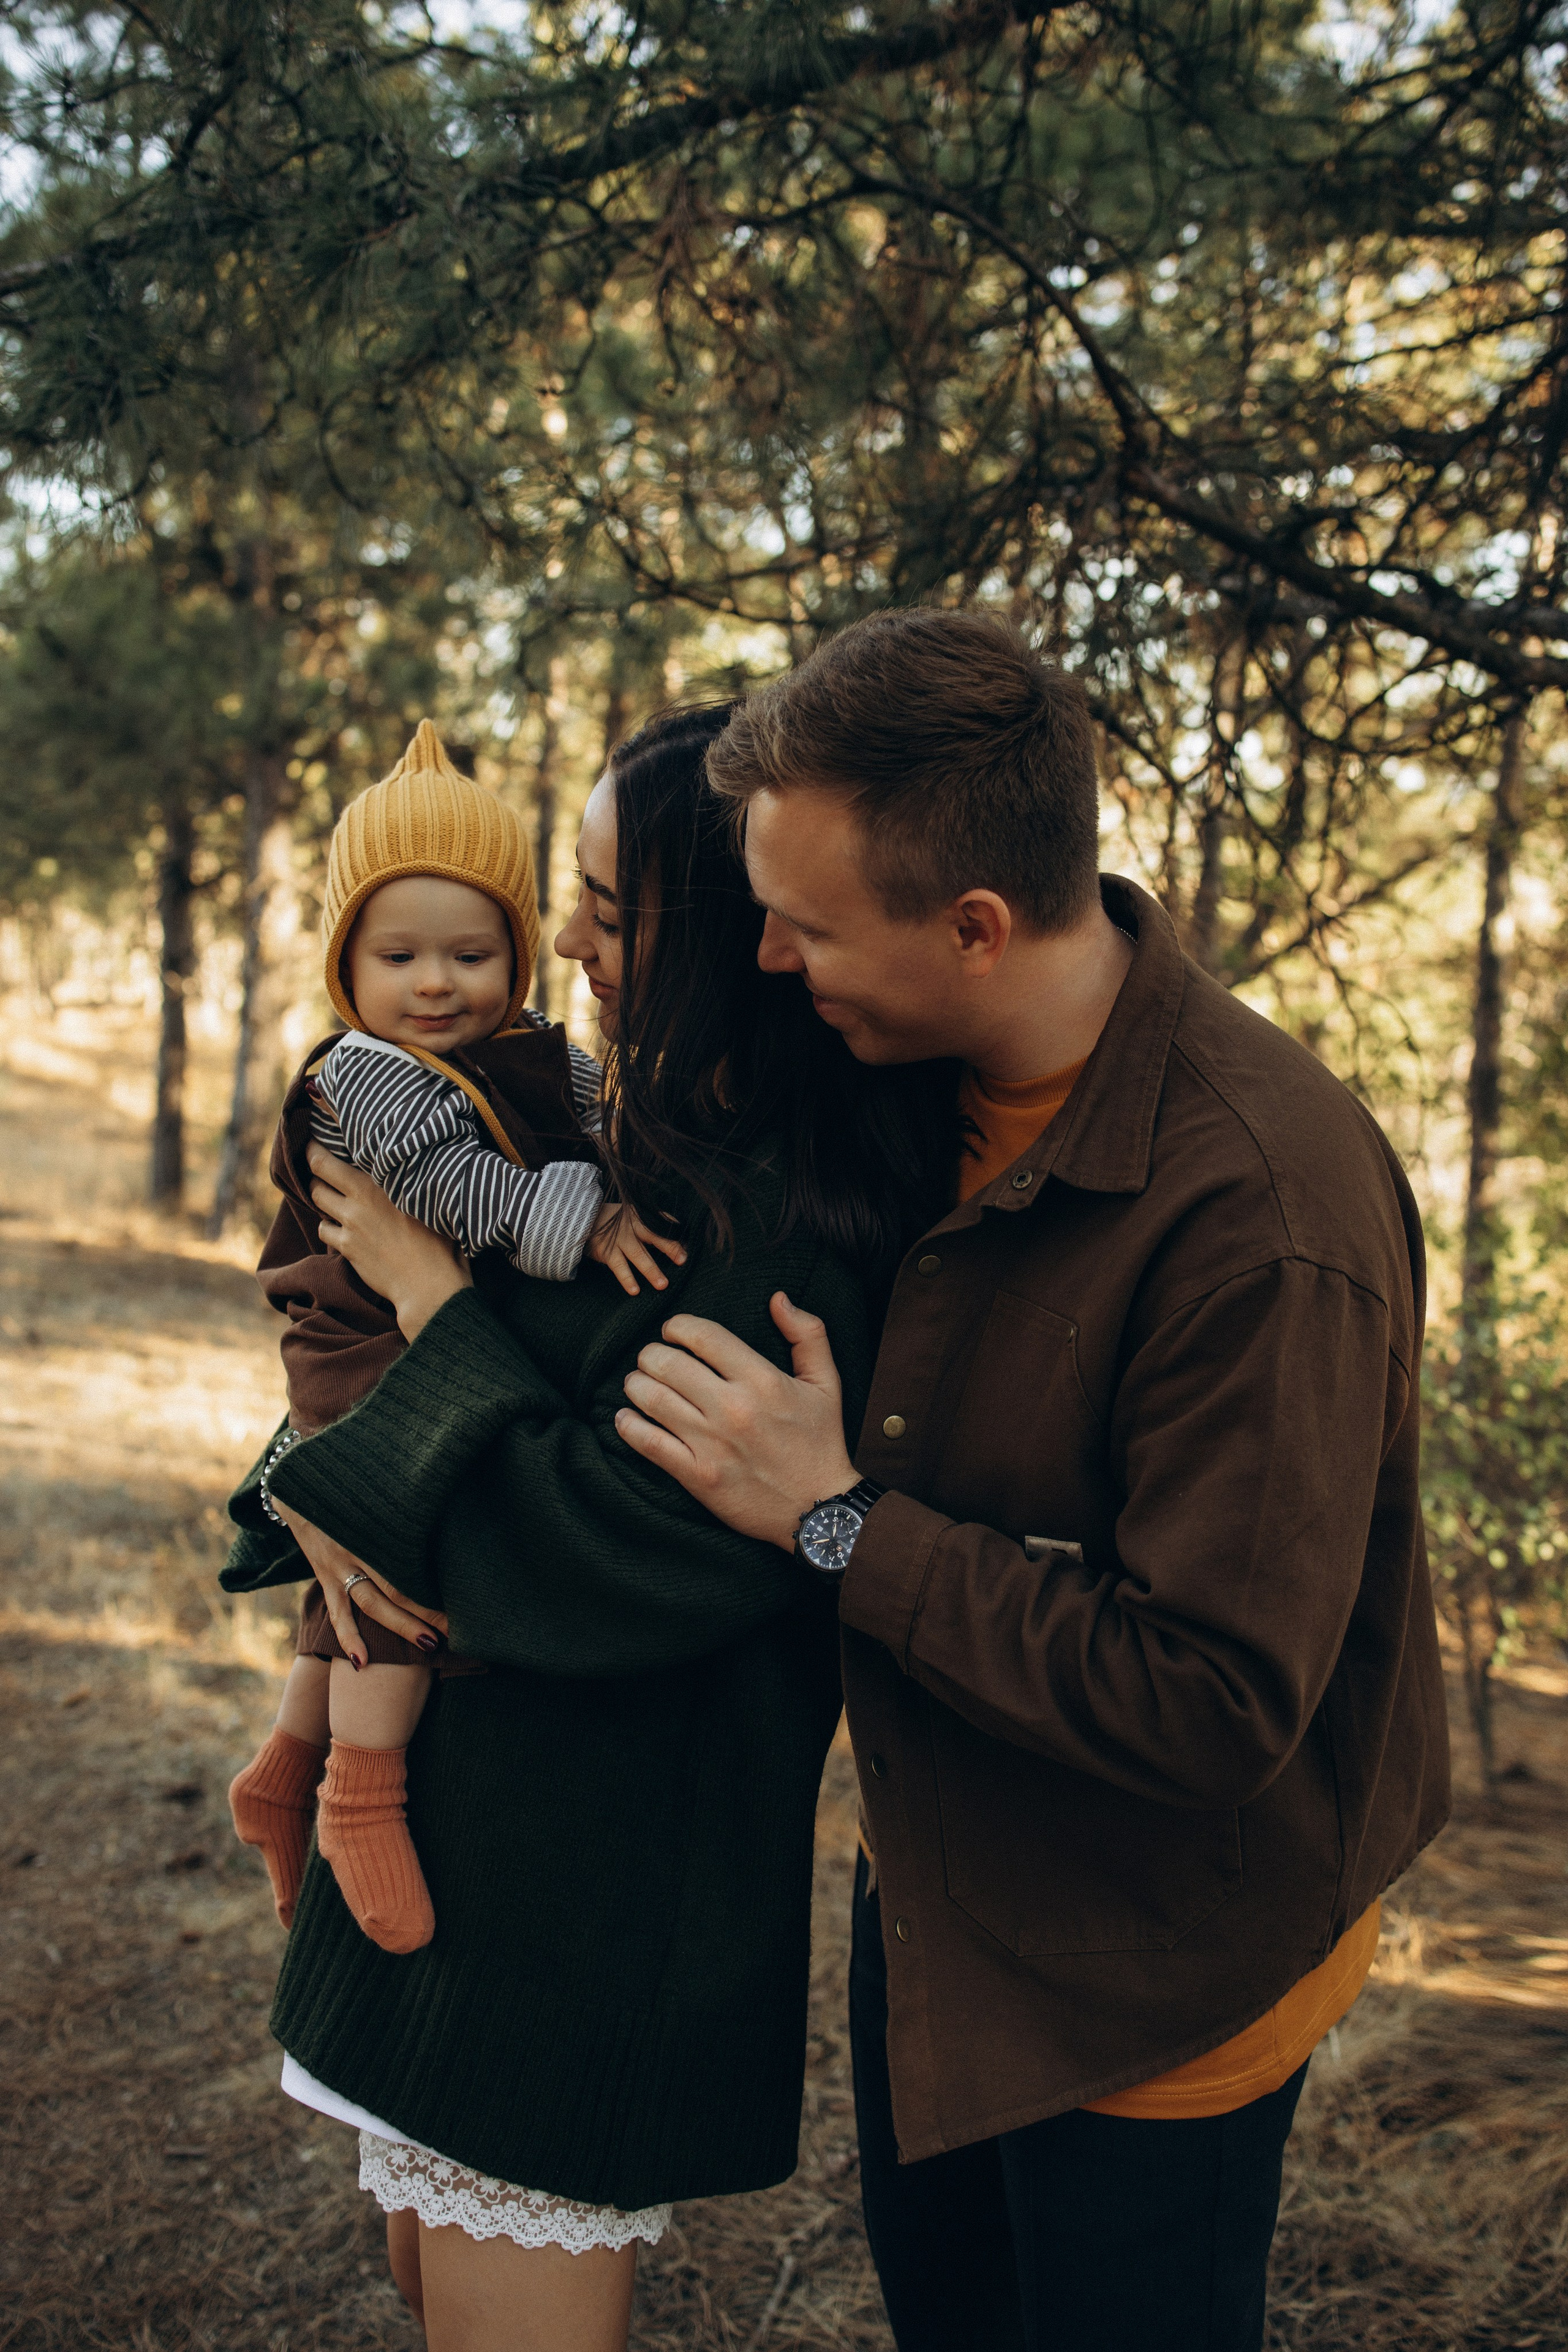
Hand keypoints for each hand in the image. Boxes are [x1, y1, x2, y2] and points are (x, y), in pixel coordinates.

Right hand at [271, 1497, 449, 1668]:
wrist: (299, 1487)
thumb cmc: (353, 1489)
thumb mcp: (380, 1491)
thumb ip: (405, 1504)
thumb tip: (445, 1504)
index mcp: (377, 1526)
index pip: (410, 1558)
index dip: (436, 1579)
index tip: (464, 1595)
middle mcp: (358, 1547)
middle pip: (397, 1586)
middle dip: (427, 1610)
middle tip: (457, 1628)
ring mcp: (339, 1565)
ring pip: (372, 1602)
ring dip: (401, 1626)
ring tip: (429, 1646)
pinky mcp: (325, 1577)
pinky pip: (338, 1612)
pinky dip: (348, 1637)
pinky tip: (361, 1663)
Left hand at [307, 1143, 471, 1340]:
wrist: (429, 1285)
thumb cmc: (441, 1242)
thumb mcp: (431, 1202)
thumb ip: (413, 1182)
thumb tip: (416, 1166)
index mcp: (382, 1183)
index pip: (338, 1156)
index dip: (321, 1145)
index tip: (317, 1135)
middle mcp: (361, 1199)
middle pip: (319, 1170)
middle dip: (312, 1160)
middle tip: (312, 1155)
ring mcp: (351, 1224)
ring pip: (317, 1198)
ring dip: (319, 1193)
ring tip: (327, 1191)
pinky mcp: (347, 1248)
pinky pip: (324, 1230)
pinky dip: (328, 1226)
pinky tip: (340, 1227)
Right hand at [586, 1201, 687, 1296]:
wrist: (584, 1221)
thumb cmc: (614, 1223)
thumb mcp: (632, 1217)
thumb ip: (650, 1227)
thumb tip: (677, 1240)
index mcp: (641, 1216)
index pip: (663, 1222)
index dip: (676, 1233)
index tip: (688, 1246)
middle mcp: (632, 1225)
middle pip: (654, 1236)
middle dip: (670, 1248)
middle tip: (683, 1260)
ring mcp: (619, 1239)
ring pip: (639, 1255)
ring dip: (651, 1270)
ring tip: (663, 1285)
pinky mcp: (607, 1252)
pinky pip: (619, 1267)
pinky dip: (627, 1279)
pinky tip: (635, 1291)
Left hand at [615, 1292, 856, 1549]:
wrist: (818, 1509)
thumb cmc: (820, 1443)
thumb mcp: (827, 1384)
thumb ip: (807, 1334)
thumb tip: (778, 1298)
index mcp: (763, 1381)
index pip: (704, 1335)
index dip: (678, 1326)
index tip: (672, 1330)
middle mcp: (734, 1408)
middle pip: (668, 1363)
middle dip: (651, 1354)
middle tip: (651, 1358)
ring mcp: (712, 1444)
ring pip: (652, 1398)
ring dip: (636, 1384)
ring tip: (638, 1383)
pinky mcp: (697, 1475)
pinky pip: (648, 1442)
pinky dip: (628, 1425)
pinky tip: (625, 1417)